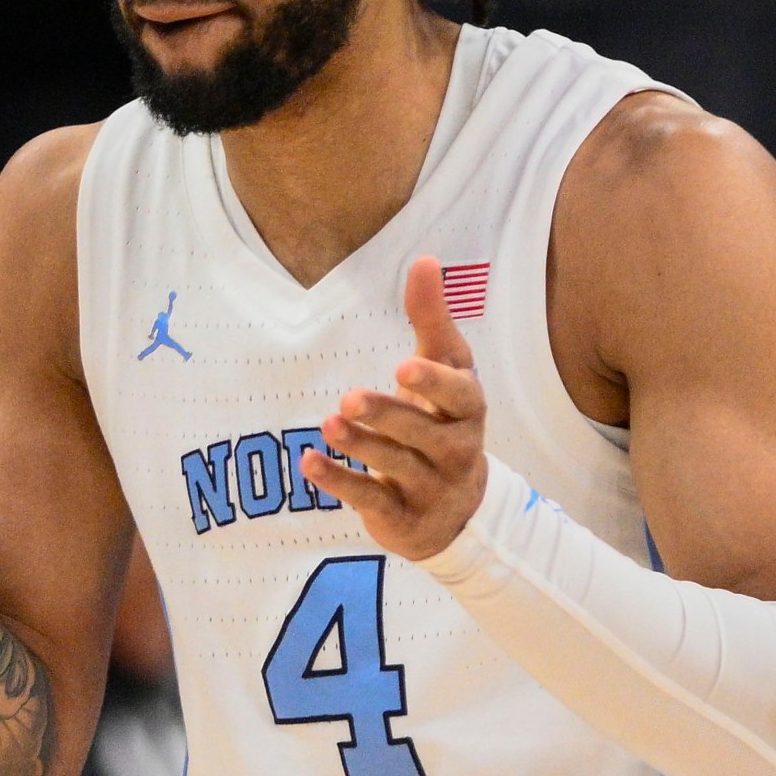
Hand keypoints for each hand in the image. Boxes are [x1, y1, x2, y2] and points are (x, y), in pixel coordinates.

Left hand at [301, 256, 488, 559]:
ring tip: (330, 424)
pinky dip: (339, 482)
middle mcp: (456, 451)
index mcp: (467, 411)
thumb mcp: (444, 370)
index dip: (434, 383)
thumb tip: (424, 259)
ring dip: (363, 446)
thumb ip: (432, 318)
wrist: (456, 510)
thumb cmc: (444, 420)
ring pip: (397, 466)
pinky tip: (308, 462)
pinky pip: (371, 499)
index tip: (402, 366)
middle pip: (424, 433)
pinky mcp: (402, 516)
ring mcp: (431, 487)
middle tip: (350, 398)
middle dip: (388, 415)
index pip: (459, 395)